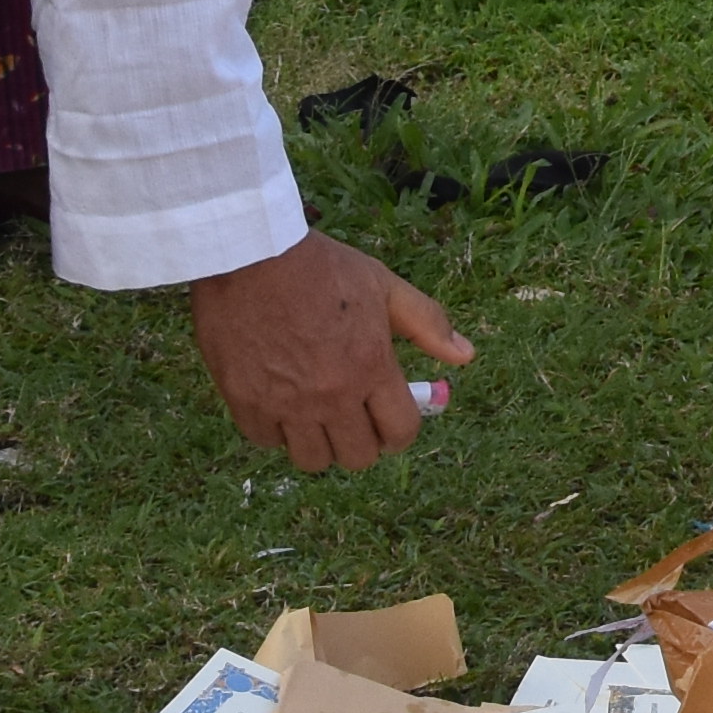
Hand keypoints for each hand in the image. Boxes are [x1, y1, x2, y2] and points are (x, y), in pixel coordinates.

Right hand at [186, 232, 474, 471]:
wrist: (251, 252)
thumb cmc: (321, 267)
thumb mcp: (383, 285)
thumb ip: (427, 323)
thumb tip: (465, 356)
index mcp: (372, 367)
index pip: (400, 432)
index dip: (400, 432)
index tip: (389, 422)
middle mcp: (333, 394)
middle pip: (358, 457)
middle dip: (362, 441)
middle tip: (353, 418)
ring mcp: (287, 403)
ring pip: (313, 460)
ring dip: (319, 444)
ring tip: (316, 417)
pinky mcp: (246, 401)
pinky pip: (267, 441)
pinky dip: (275, 431)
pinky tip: (279, 405)